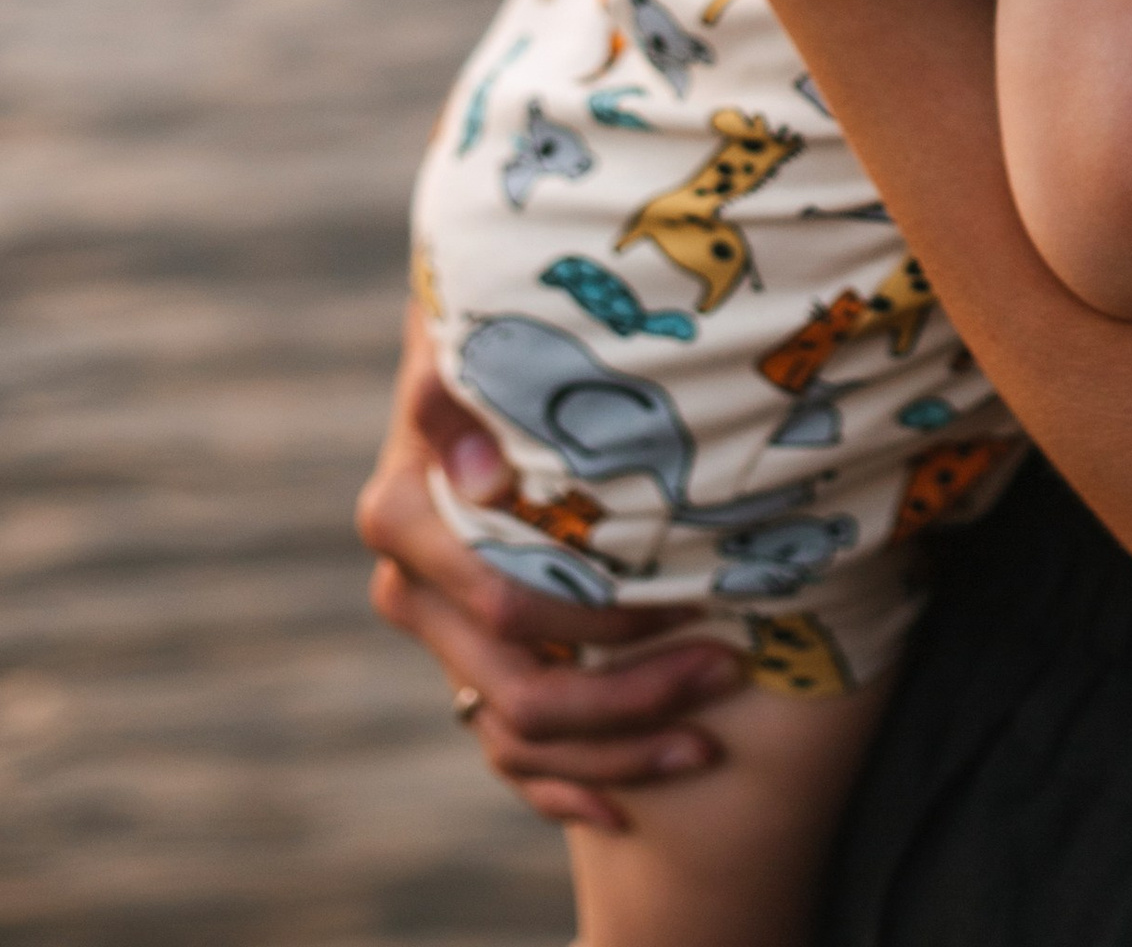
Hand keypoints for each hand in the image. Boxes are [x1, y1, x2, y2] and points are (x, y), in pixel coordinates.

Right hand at [357, 310, 742, 832]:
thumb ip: (465, 387)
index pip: (510, 605)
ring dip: (616, 751)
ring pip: (515, 739)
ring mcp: (436, 636)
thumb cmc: (499, 324)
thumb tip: (486, 483)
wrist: (483, 339)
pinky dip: (567, 786)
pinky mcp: (461, 660)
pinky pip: (504, 756)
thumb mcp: (481, 332)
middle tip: (727, 668)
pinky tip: (628, 806)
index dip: (602, 624)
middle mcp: (409, 588)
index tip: (691, 601)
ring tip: (708, 735)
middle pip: (521, 690)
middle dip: (630, 696)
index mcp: (405, 515)